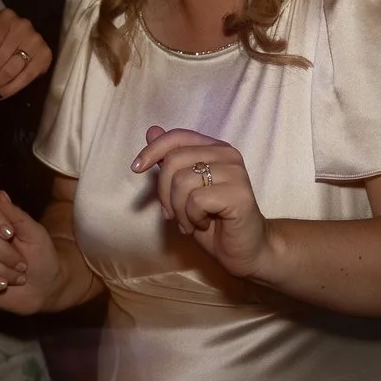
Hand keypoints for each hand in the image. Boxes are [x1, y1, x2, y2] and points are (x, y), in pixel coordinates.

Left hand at [0, 9, 47, 98]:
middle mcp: (23, 27)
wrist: (28, 37)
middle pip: (1, 57)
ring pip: (12, 69)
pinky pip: (26, 77)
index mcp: (6, 18)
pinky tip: (1, 94)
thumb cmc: (4, 37)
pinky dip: (12, 88)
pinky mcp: (45, 56)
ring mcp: (36, 42)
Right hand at [0, 191, 57, 311]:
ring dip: (5, 272)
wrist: (46, 288)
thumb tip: (0, 194)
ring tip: (18, 276)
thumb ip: (17, 215)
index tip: (11, 233)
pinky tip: (3, 285)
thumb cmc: (42, 257)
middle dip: (8, 255)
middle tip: (24, 264)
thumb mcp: (36, 234)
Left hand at [130, 125, 271, 279]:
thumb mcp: (184, 189)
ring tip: (190, 222)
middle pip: (174, 160)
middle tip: (172, 214)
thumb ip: (171, 161)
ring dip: (178, 210)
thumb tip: (151, 130)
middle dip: (164, 192)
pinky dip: (191, 218)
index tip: (136, 168)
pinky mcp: (239, 194)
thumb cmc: (213, 220)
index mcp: (215, 148)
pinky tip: (202, 225)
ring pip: (182, 181)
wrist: (244, 250)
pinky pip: (196, 201)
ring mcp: (236, 173)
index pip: (177, 136)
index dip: (152, 150)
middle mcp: (228, 155)